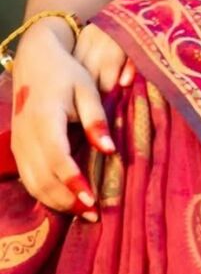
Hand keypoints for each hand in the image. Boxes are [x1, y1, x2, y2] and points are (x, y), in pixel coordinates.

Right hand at [9, 19, 129, 219]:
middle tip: (93, 214)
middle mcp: (27, 135)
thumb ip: (96, 120)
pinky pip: (28, 178)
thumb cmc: (66, 73)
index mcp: (45, 117)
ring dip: (56, 201)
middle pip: (43, 178)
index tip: (93, 201)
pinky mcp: (18, 148)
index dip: (73, 182)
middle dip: (67, 200)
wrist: (34, 60)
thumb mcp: (87, 89)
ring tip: (82, 212)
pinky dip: (45, 193)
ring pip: (33, 183)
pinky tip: (65, 200)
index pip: (57, 158)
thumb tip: (109, 151)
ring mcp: (19, 143)